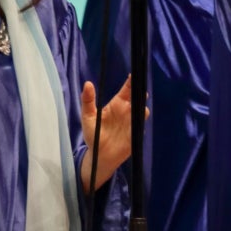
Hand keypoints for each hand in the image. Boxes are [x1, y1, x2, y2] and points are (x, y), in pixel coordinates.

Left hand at [80, 77, 141, 191]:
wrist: (100, 155)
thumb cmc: (93, 134)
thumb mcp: (87, 117)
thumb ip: (88, 101)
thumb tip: (87, 83)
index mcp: (117, 103)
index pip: (127, 89)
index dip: (132, 81)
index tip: (134, 74)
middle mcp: (128, 110)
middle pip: (138, 97)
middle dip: (141, 92)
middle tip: (141, 89)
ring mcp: (133, 121)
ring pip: (143, 110)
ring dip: (142, 108)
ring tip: (138, 108)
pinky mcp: (137, 131)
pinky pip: (142, 124)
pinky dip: (141, 121)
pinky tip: (138, 120)